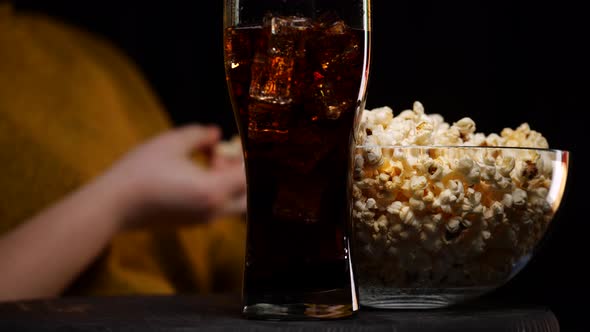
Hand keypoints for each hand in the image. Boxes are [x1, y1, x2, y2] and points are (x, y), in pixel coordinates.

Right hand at [100, 124, 246, 228]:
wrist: (114, 206)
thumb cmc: (141, 170)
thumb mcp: (171, 143)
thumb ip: (200, 135)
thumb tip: (216, 133)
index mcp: (213, 190)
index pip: (249, 176)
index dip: (250, 158)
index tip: (241, 141)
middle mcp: (214, 210)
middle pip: (247, 195)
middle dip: (242, 173)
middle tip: (224, 154)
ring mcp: (204, 220)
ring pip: (233, 201)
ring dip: (227, 181)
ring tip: (206, 160)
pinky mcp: (193, 223)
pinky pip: (217, 206)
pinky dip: (216, 189)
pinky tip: (193, 172)